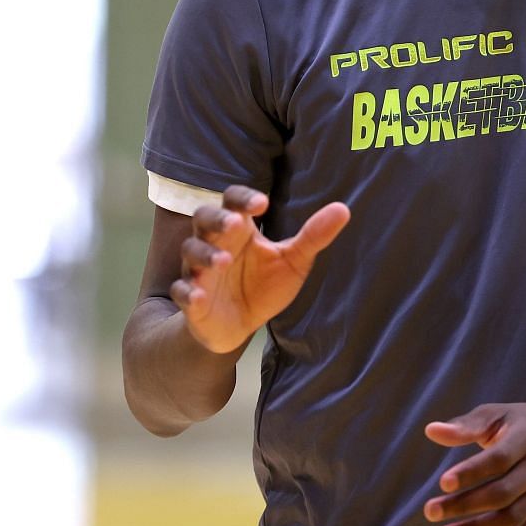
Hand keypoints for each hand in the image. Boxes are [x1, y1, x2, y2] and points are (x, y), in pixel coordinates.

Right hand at [170, 186, 349, 354]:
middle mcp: (215, 242)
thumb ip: (313, 236)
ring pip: (191, 251)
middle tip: (234, 223)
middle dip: (217, 219)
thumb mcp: (293, 261)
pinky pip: (182, 291)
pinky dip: (189, 293)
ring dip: (205, 254)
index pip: (234, 201)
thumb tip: (343, 209)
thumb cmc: (263, 285)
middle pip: (204, 217)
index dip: (244, 199)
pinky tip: (200, 297)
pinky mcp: (192, 299)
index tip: (263, 203)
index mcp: (239, 228)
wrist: (238, 326)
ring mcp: (199, 270)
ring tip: (223, 262)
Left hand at [422, 400, 525, 525]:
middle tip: (430, 513)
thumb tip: (431, 431)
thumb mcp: (498, 414)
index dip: (471, 472)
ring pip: (512, 519)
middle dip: (464, 505)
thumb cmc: (523, 423)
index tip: (441, 483)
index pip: (499, 459)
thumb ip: (466, 425)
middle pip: (503, 493)